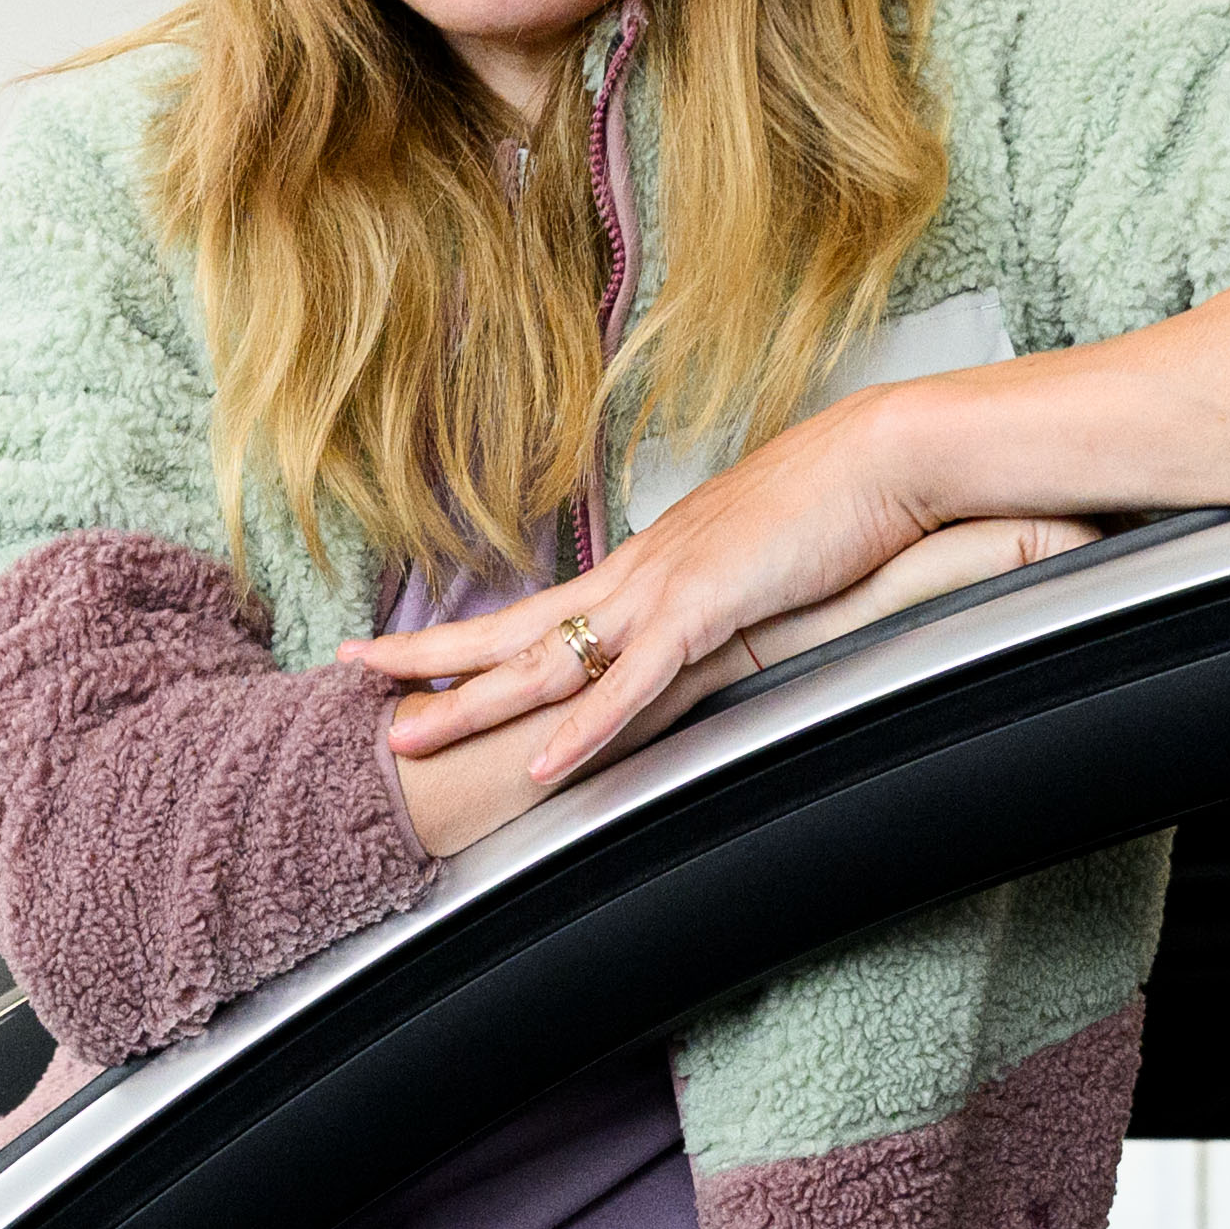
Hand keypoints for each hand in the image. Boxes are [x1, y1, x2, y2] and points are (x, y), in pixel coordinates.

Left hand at [353, 382, 959, 835]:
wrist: (879, 462)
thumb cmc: (828, 509)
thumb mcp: (747, 566)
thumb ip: (706, 604)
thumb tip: (686, 632)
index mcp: (641, 569)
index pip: (535, 613)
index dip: (465, 636)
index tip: (404, 651)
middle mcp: (633, 579)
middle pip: (509, 631)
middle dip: (424, 660)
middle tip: (350, 678)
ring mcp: (662, 595)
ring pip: (545, 661)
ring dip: (470, 703)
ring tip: (404, 735)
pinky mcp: (704, 615)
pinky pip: (630, 688)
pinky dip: (582, 732)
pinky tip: (538, 766)